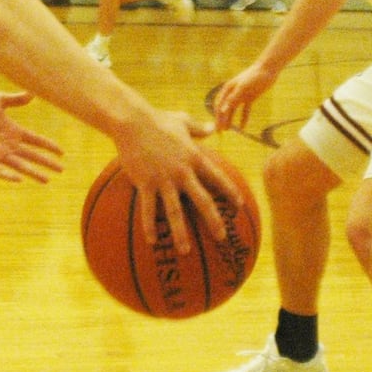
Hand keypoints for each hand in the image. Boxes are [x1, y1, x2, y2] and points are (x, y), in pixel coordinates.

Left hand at [0, 91, 63, 182]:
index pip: (36, 141)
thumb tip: (32, 93)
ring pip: (21, 165)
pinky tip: (20, 179)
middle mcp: (9, 144)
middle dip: (47, 162)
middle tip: (61, 170)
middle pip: (32, 155)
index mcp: (13, 131)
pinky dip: (9, 175)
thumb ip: (15, 99)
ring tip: (47, 180)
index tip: (62, 152)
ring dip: (34, 172)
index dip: (48, 146)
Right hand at [113, 108, 237, 252]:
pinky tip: (152, 241)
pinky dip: (150, 226)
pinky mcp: (145, 183)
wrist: (132, 121)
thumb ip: (199, 127)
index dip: (230, 191)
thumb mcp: (182, 120)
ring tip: (185, 251)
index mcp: (194, 157)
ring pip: (175, 212)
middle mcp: (182, 172)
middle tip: (222, 238)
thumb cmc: (157, 119)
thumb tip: (213, 127)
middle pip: (202, 200)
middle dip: (213, 220)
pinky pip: (148, 209)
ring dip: (181, 233)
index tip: (240, 205)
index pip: (217, 177)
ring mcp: (163, 179)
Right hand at [213, 62, 278, 132]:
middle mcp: (232, 92)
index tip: (217, 128)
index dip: (217, 117)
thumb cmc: (254, 76)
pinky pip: (245, 110)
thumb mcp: (243, 88)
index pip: (219, 105)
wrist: (268, 69)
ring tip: (228, 130)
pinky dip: (243, 118)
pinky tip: (243, 127)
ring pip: (233, 110)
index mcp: (228, 89)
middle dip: (221, 120)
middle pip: (224, 108)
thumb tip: (222, 110)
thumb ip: (233, 99)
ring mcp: (241, 95)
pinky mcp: (249, 97)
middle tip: (220, 132)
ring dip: (230, 119)